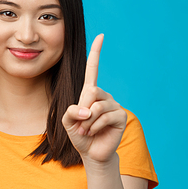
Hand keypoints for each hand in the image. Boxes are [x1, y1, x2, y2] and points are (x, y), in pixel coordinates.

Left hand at [62, 34, 127, 163]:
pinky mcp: (121, 116)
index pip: (93, 69)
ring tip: (87, 130)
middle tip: (81, 124)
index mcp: (90, 93)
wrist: (91, 153)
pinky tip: (95, 132)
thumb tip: (87, 110)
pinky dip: (95, 126)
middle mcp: (104, 96)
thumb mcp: (67, 121)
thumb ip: (70, 111)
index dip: (96, 52)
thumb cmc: (79, 134)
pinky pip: (104, 117)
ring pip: (96, 107)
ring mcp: (114, 105)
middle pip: (91, 92)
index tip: (101, 35)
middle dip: (82, 110)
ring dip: (87, 122)